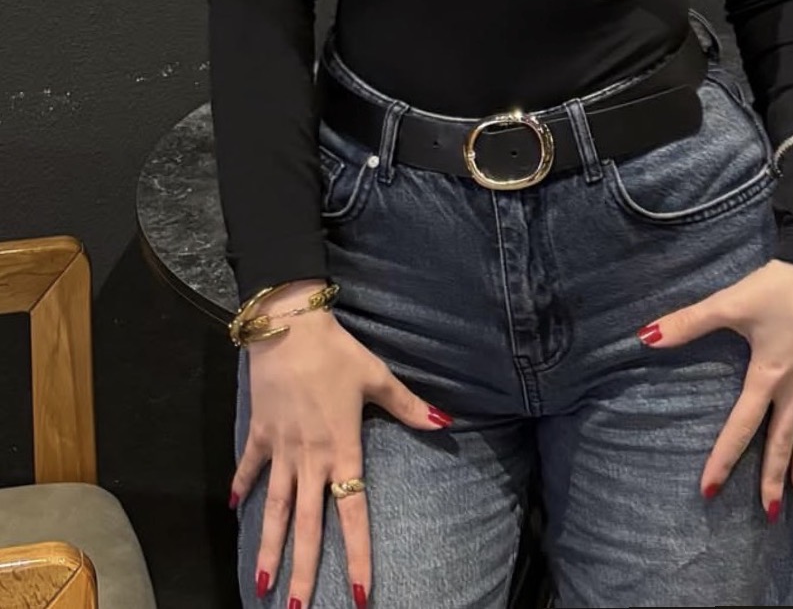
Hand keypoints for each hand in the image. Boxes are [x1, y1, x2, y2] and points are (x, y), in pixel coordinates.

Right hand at [230, 305, 452, 606]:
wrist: (289, 325)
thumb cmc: (337, 351)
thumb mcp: (377, 376)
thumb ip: (409, 407)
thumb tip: (446, 424)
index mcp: (341, 450)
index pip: (352, 513)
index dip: (356, 555)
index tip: (358, 594)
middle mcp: (309, 459)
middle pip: (306, 525)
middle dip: (301, 571)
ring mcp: (281, 448)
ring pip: (273, 508)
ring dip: (268, 546)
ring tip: (261, 585)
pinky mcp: (259, 432)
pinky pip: (249, 466)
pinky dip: (241, 485)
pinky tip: (232, 509)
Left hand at [636, 259, 792, 517]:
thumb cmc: (779, 287)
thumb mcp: (730, 303)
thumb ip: (688, 323)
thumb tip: (646, 337)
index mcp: (768, 376)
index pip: (742, 426)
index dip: (724, 459)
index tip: (710, 490)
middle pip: (784, 438)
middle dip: (776, 477)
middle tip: (771, 512)